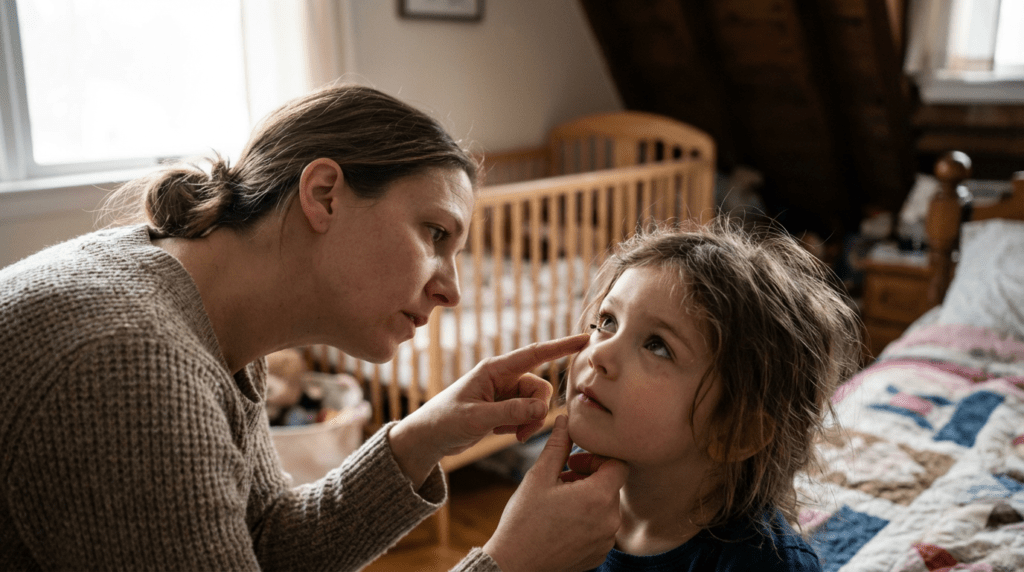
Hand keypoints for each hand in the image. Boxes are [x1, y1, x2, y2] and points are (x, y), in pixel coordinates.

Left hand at [389, 334, 589, 488]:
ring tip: (512, 435)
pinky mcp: (505, 408)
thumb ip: (510, 413)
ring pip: (536, 404)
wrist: (429, 437)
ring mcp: (505, 393)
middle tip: (522, 433)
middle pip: (540, 388)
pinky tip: (504, 434)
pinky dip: (522, 426)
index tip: (585, 338)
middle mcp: (503, 377)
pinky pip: (528, 414)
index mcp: (495, 369)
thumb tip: (543, 410)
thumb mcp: (477, 418)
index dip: (562, 346)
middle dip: (537, 411)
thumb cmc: (445, 420)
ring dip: (530, 422)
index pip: (535, 353)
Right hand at [483, 415, 627, 571]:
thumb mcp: (539, 476)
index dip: (597, 457)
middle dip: (590, 476)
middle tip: (563, 476)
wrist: (514, 566)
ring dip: (588, 497)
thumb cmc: (523, 520)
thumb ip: (558, 445)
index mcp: (598, 497)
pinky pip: (601, 528)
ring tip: (560, 499)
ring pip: (606, 506)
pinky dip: (587, 519)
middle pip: (612, 485)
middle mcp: (610, 521)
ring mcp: (606, 541)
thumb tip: (566, 419)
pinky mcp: (600, 554)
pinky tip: (562, 520)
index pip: (618, 464)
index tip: (575, 462)